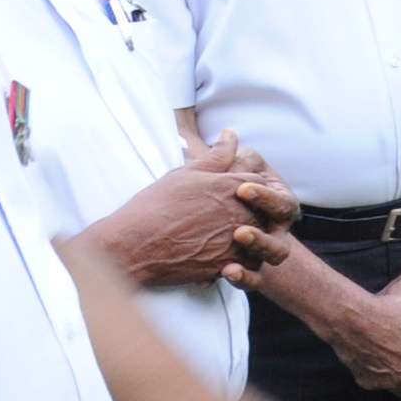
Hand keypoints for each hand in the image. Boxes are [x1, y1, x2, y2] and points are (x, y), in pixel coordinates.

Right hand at [89, 147, 294, 287]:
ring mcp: (237, 241)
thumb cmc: (155, 205)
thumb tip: (232, 134)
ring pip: (261, 239)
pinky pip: (249, 264)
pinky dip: (240, 260)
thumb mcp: (186, 173)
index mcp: (233, 186)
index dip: (250, 185)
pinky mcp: (228, 265)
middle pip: (266, 210)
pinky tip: (219, 254)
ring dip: (250, 238)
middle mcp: (242, 213)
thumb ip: (217, 155)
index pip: (261, 180)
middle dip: (252, 211)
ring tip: (224, 236)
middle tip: (226, 215)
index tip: (233, 191)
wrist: (133, 245)